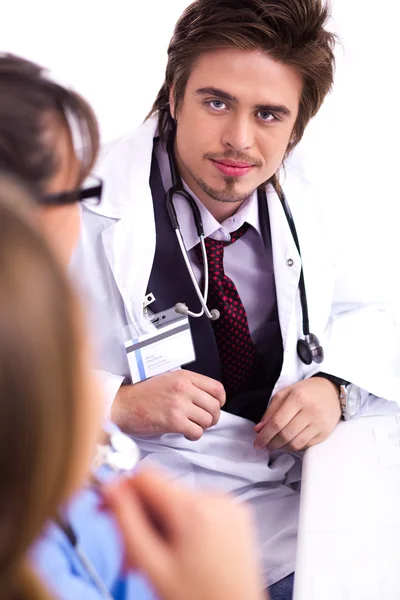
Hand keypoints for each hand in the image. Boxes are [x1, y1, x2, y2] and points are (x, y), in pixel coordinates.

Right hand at [102, 469, 266, 599]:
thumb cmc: (201, 599)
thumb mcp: (153, 566)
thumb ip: (127, 523)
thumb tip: (110, 488)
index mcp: (194, 508)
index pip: (145, 475)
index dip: (122, 490)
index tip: (108, 508)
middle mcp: (215, 498)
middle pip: (161, 491)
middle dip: (140, 518)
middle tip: (130, 554)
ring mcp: (228, 504)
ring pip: (177, 500)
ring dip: (160, 524)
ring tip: (157, 559)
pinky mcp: (235, 512)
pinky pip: (198, 506)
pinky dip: (182, 524)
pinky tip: (179, 551)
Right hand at [111, 370, 225, 439]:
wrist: (123, 405)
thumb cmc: (143, 394)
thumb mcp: (168, 379)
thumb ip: (187, 385)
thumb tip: (207, 398)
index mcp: (184, 376)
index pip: (217, 388)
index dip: (221, 400)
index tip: (216, 406)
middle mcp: (184, 388)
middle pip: (215, 406)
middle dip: (213, 417)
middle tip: (204, 421)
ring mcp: (179, 404)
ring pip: (207, 420)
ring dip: (202, 427)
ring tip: (191, 426)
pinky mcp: (173, 421)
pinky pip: (196, 432)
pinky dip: (193, 435)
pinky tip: (185, 433)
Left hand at [253, 377, 340, 451]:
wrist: (331, 391)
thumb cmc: (305, 392)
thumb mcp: (285, 394)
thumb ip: (270, 411)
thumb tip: (258, 430)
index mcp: (297, 398)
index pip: (277, 422)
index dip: (264, 435)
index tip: (257, 443)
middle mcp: (310, 411)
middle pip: (285, 435)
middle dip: (271, 444)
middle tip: (264, 445)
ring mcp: (319, 423)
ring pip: (295, 444)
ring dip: (282, 448)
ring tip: (275, 445)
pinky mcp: (325, 433)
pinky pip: (305, 446)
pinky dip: (294, 447)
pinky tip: (288, 443)